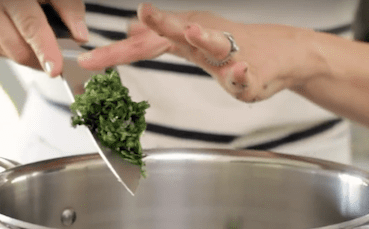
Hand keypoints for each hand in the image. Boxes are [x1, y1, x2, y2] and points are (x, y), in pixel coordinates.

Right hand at [0, 0, 88, 75]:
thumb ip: (68, 7)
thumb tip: (80, 36)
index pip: (29, 24)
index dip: (44, 48)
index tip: (55, 68)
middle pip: (19, 49)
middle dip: (42, 59)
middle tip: (58, 60)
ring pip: (14, 56)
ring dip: (34, 56)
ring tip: (42, 40)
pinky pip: (7, 55)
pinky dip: (22, 51)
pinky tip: (23, 35)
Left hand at [78, 2, 317, 102]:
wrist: (283, 53)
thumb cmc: (231, 47)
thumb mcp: (187, 42)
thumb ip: (155, 40)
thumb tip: (127, 29)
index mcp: (183, 36)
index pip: (141, 45)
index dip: (113, 53)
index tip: (85, 60)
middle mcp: (203, 38)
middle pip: (176, 32)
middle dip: (159, 23)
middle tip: (142, 12)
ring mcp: (228, 54)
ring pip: (214, 44)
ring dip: (202, 36)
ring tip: (190, 30)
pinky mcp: (250, 73)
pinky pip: (244, 76)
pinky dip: (241, 74)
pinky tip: (238, 72)